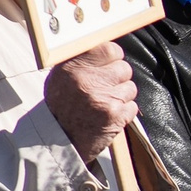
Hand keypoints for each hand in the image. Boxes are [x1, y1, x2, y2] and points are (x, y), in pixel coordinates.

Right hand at [45, 42, 139, 164]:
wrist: (58, 141)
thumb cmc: (61, 108)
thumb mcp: (61, 78)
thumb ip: (82, 62)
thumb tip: (106, 50)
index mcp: (73, 67)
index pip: (109, 49)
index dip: (113, 57)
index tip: (110, 64)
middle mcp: (88, 80)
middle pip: (124, 68)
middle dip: (118, 79)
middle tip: (105, 89)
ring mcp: (104, 98)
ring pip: (130, 88)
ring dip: (122, 96)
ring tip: (104, 104)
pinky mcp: (115, 116)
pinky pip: (132, 107)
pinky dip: (124, 112)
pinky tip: (108, 116)